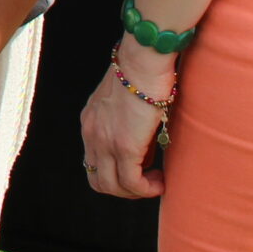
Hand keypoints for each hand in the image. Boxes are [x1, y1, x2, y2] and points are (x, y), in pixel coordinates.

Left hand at [80, 39, 173, 198]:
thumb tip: (146, 144)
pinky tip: (161, 180)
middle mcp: (91, 133)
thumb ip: (127, 121)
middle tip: (147, 180)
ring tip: (156, 180)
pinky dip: (147, 188)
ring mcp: (105, 141)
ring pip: (111, 187)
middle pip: (97, 181)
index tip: (138, 167)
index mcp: (91, 121)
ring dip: (136, 192)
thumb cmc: (142, 72)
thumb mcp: (126, 99)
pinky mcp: (124, 146)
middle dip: (124, 189)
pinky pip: (131, 183)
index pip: (93, 161)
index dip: (116, 172)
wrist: (143, 59)